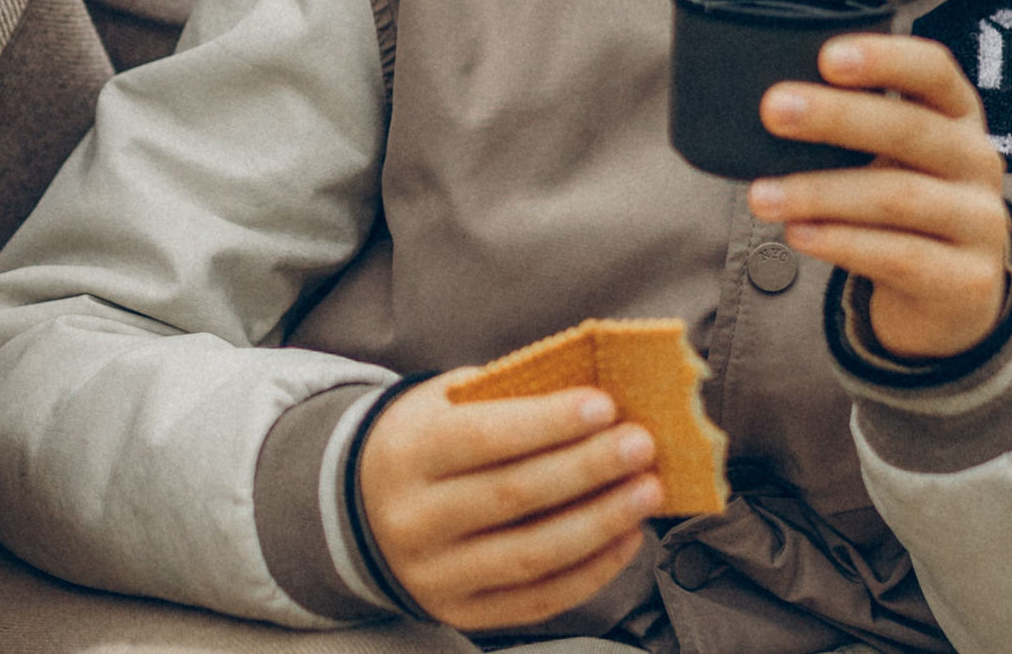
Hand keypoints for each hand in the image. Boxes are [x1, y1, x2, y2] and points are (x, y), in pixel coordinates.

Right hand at [357, 372, 661, 629]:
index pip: (483, 438)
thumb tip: (594, 401)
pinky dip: (592, 570)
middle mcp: (414, 520)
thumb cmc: (426, 440)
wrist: (362, 507)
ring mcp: (436, 575)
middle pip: (514, 496)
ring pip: (532, 555)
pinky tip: (627, 537)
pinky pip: (538, 600)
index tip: (605, 406)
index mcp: (407, 454)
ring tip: (648, 490)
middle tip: (641, 445)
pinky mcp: (461, 612)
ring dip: (601, 523)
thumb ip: (506, 400)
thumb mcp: (444, 404)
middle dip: (588, 469)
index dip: (547, 423)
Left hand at [748, 35, 1011, 359]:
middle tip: (774, 111)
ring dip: (820, 192)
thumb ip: (851, 126)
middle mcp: (977, 161)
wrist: (951, 293)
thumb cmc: (903, 204)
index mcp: (957, 115)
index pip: (933, 70)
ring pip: (897, 197)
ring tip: (762, 195)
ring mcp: (980, 222)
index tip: (827, 57)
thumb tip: (772, 104)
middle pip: (911, 129)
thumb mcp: (890, 155)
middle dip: (836, 117)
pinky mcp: (966, 279)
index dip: (885, 59)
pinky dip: (841, 242)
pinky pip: (899, 256)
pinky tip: (799, 233)